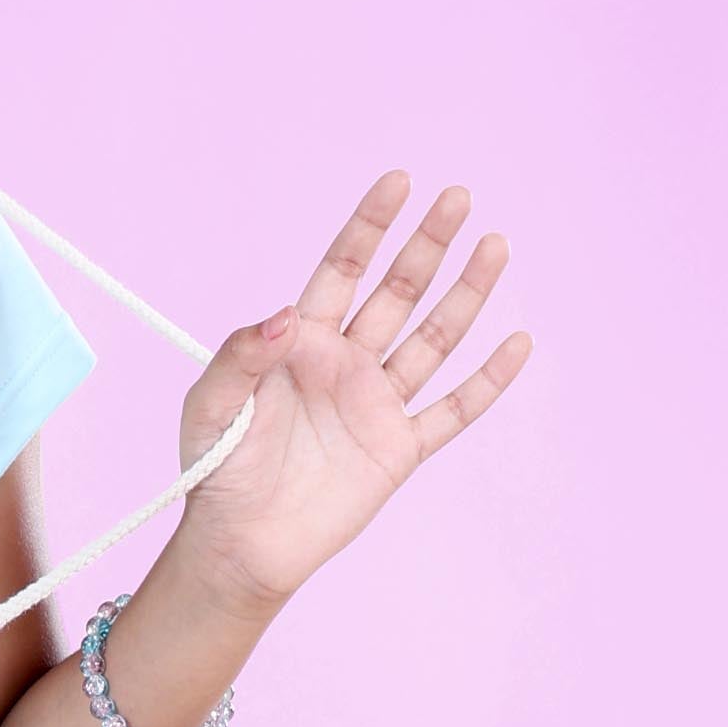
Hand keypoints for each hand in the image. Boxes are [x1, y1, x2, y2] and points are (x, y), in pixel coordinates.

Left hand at [168, 174, 531, 618]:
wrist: (239, 545)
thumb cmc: (215, 470)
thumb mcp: (210, 407)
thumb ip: (238, 357)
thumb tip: (284, 314)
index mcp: (301, 343)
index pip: (343, 268)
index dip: (370, 225)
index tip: (399, 181)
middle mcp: (346, 363)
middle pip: (398, 291)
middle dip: (428, 244)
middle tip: (459, 196)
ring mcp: (377, 404)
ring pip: (433, 338)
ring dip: (466, 293)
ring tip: (495, 245)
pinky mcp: (398, 450)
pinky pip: (452, 411)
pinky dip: (487, 381)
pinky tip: (518, 343)